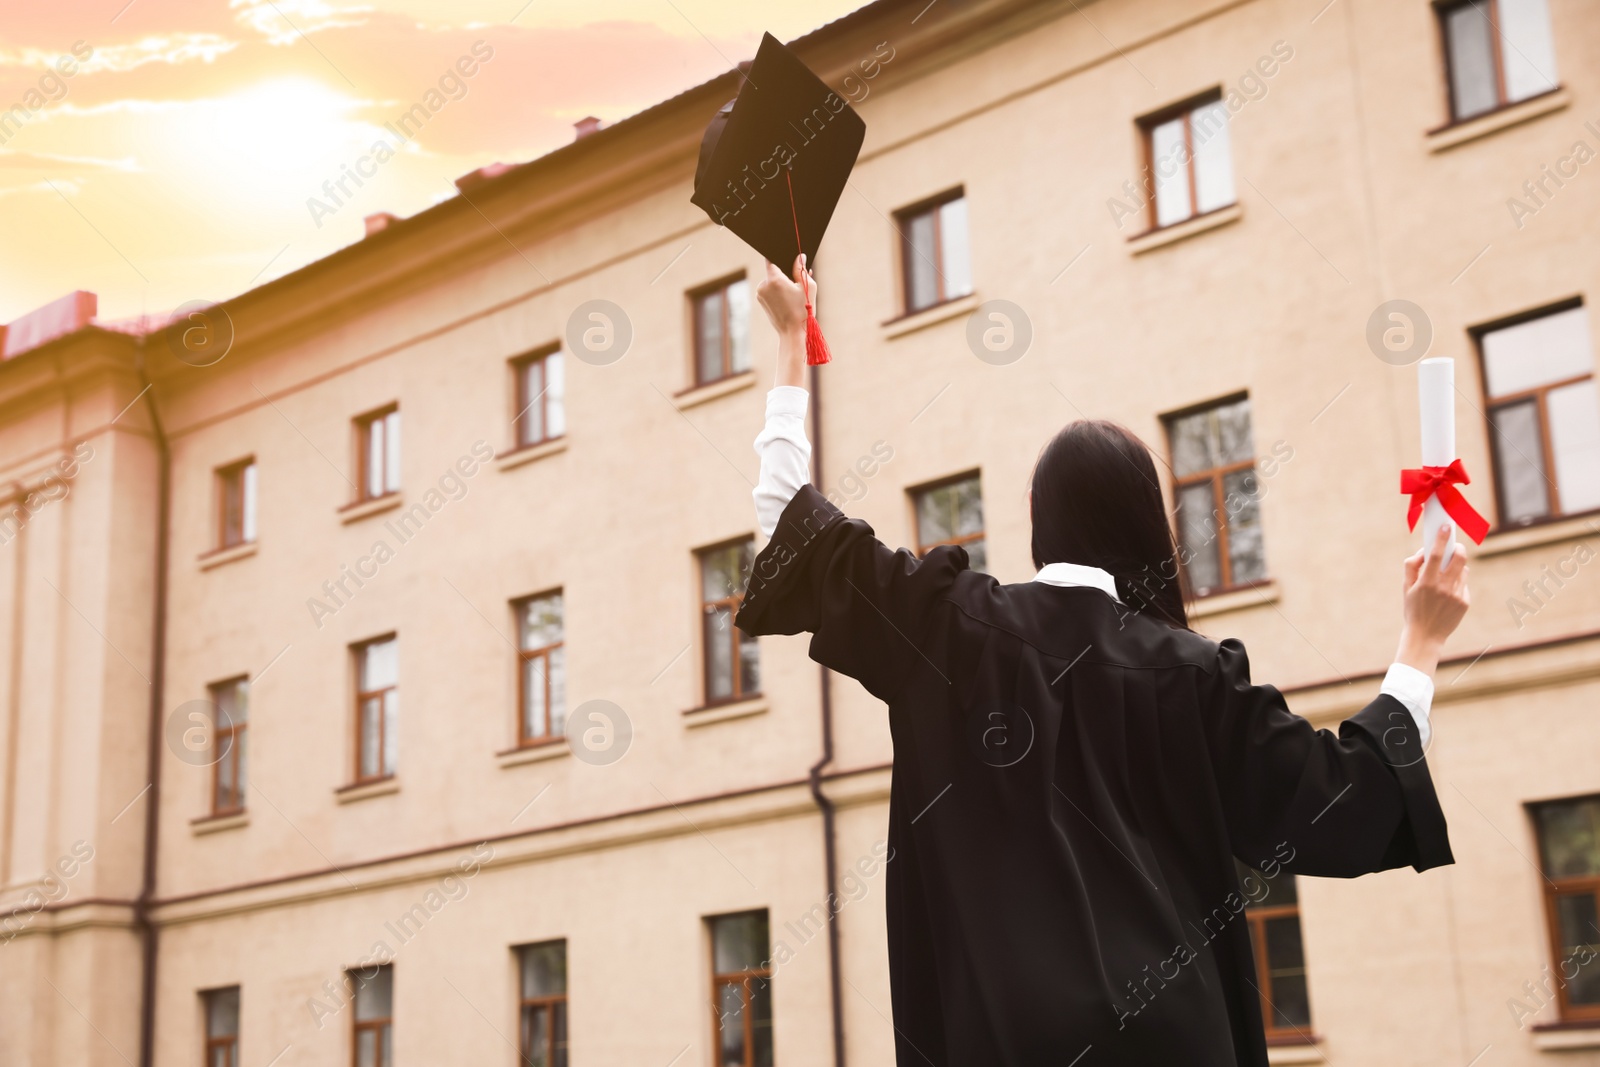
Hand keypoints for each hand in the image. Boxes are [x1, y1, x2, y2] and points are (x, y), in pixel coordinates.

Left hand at [756, 254, 815, 388]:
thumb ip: (801, 269)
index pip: (771, 258)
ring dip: (781, 282)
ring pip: (771, 280)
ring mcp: (760, 293)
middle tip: (797, 280)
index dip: (778, 253)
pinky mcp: (760, 300)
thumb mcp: (807, 287)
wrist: (793, 333)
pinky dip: (777, 290)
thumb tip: (800, 256)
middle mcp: (763, 284)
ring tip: (794, 293)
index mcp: (774, 279)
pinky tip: (787, 299)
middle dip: (785, 272)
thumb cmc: (803, 310)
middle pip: (774, 270)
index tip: (782, 249)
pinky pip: (769, 289)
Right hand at [1395, 524, 1470, 675]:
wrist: (1425, 636)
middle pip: (1458, 558)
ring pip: (1463, 570)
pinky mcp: (1465, 602)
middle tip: (1454, 546)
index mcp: (1426, 582)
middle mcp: (1443, 588)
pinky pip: (1464, 584)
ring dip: (1457, 567)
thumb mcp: (1405, 588)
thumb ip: (1412, 566)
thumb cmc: (1413, 609)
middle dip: (1458, 548)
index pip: (1435, 554)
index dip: (1441, 538)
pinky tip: (1447, 594)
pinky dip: (1457, 583)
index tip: (1446, 526)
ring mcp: (1456, 595)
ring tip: (1446, 576)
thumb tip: (1424, 551)